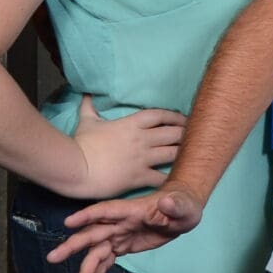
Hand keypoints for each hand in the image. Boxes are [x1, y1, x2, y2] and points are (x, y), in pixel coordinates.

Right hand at [45, 188, 204, 272]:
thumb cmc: (183, 204)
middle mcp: (119, 223)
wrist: (181, 211)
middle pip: (92, 234)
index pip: (105, 211)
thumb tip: (168, 202)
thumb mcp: (184, 206)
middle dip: (73, 246)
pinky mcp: (122, 245)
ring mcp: (119, 235)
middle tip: (53, 258)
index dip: (87, 215)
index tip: (68, 223)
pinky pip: (106, 260)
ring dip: (86, 270)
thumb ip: (175, 206)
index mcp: (131, 211)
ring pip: (96, 252)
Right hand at [68, 95, 183, 196]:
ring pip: (173, 153)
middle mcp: (142, 139)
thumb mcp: (87, 121)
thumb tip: (87, 93)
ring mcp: (143, 158)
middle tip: (196, 138)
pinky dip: (172, 178)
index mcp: (132, 124)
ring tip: (194, 156)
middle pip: (173, 133)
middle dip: (186, 135)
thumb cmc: (82, 144)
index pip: (161, 115)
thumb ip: (89, 107)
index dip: (175, 117)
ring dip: (184, 154)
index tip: (185, 120)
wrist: (76, 168)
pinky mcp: (140, 177)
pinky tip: (180, 179)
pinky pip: (162, 178)